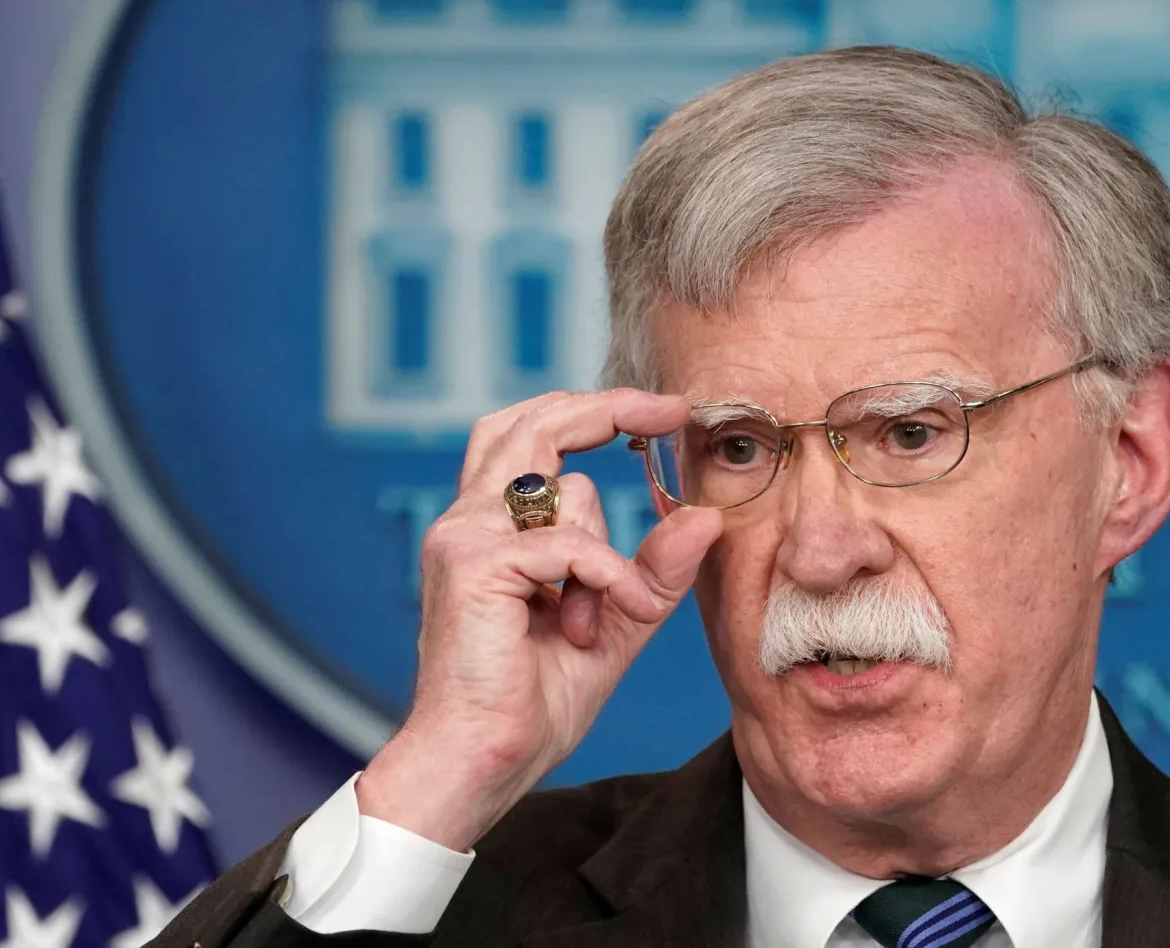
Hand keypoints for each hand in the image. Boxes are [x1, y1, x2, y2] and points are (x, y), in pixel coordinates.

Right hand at [356, 389, 722, 850]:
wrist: (482, 762)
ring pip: (564, 488)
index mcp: (492, 529)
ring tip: (592, 622)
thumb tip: (706, 516)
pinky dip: (604, 580)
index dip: (596, 409)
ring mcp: (463, 536)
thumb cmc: (533, 702)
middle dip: (604, 407)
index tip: (664, 411)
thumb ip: (655, 572)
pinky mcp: (473, 564)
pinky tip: (596, 628)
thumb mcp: (616, 625)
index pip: (532, 434)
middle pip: (531, 421)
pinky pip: (569, 544)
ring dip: (604, 555)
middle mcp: (468, 520)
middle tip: (671, 411)